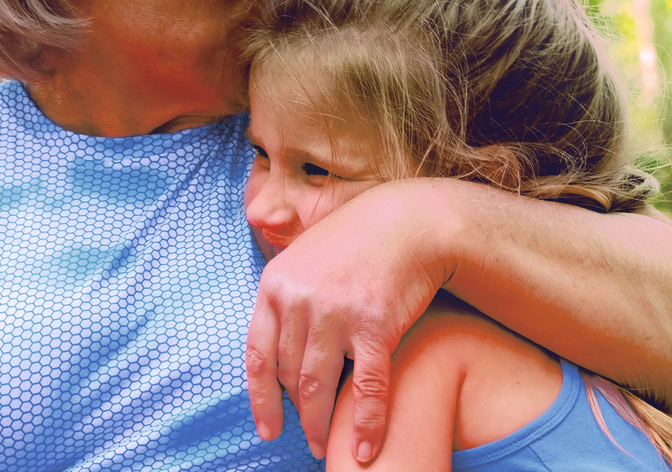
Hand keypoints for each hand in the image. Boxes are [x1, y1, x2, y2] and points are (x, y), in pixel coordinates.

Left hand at [246, 180, 450, 462]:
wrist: (413, 222)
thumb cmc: (361, 238)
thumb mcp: (308, 254)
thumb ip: (287, 291)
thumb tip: (274, 335)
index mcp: (276, 284)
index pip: (258, 356)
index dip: (261, 400)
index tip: (269, 429)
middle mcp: (298, 300)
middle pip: (289, 376)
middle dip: (298, 414)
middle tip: (309, 438)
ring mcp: (335, 314)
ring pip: (318, 387)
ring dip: (321, 426)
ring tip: (326, 448)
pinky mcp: (374, 326)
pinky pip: (366, 388)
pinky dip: (366, 424)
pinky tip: (366, 448)